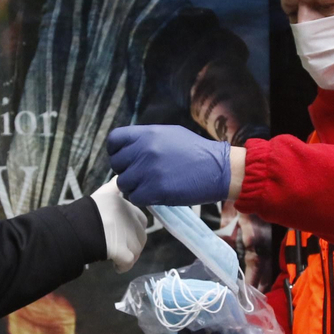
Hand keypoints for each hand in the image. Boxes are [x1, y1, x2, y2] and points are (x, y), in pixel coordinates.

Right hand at [90, 178, 148, 271]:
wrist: (76, 227)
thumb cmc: (86, 211)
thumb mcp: (102, 193)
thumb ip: (114, 186)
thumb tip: (120, 177)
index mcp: (128, 206)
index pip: (140, 220)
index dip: (132, 229)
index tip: (120, 234)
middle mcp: (132, 221)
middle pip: (140, 237)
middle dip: (132, 244)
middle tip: (117, 248)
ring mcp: (129, 237)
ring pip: (136, 250)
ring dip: (128, 256)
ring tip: (115, 258)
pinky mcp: (125, 252)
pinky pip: (129, 262)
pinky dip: (124, 267)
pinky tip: (116, 266)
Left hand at [106, 125, 231, 206]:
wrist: (219, 168)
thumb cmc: (197, 152)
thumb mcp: (170, 135)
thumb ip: (148, 139)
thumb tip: (130, 149)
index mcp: (147, 133)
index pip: (114, 140)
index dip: (116, 151)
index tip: (125, 160)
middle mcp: (144, 149)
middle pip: (116, 164)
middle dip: (126, 171)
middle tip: (140, 176)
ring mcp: (148, 170)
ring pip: (123, 183)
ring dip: (133, 188)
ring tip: (148, 187)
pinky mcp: (155, 190)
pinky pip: (134, 198)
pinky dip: (142, 199)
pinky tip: (153, 196)